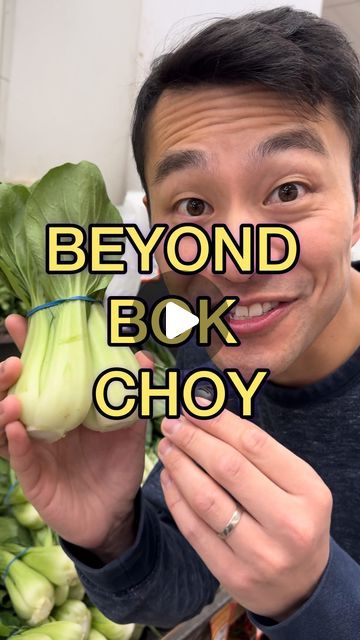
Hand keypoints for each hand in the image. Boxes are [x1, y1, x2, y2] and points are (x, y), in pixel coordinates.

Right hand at [0, 314, 151, 557]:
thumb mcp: (130, 427)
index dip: (28, 346)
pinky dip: (14, 442)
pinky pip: (18, 458)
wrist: (116, 512)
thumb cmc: (118, 465)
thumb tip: (142, 357)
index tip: (18, 321)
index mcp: (60, 407)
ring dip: (3, 406)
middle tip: (15, 360)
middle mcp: (40, 424)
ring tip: (12, 395)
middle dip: (5, 375)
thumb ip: (134, 394)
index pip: (39, 371)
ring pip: (3, 424)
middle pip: (11, 393)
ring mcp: (33, 450)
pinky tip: (14, 427)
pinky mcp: (33, 478)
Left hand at [157, 405, 331, 619]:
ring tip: (166, 445)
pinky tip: (168, 476)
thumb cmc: (294, 519)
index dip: (218, 421)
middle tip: (173, 422)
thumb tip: (208, 414)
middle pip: (228, 468)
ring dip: (179, 465)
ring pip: (206, 498)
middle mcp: (288, 524)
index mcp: (308, 492)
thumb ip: (260, 454)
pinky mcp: (232, 574)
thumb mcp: (296, 484)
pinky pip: (194, 528)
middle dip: (194, 439)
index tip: (194, 406)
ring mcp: (260, 553)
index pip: (255, 445)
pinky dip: (176, 498)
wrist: (301, 586)